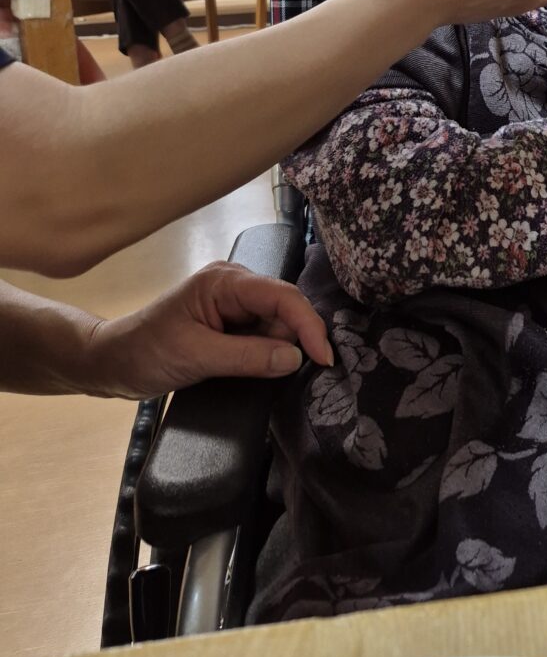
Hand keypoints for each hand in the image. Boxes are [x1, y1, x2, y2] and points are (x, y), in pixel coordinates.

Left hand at [85, 262, 333, 399]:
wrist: (111, 362)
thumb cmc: (145, 353)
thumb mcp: (196, 357)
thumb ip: (247, 357)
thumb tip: (295, 358)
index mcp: (225, 281)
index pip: (281, 296)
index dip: (308, 325)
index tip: (325, 359)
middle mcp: (234, 285)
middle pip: (284, 309)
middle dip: (295, 340)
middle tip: (297, 374)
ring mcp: (234, 303)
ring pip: (277, 324)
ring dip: (280, 350)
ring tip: (272, 375)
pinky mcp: (231, 322)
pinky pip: (264, 335)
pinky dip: (269, 354)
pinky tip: (266, 369)